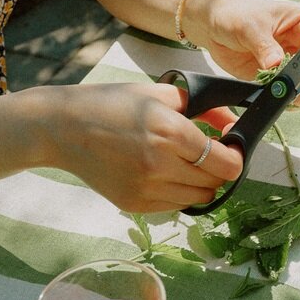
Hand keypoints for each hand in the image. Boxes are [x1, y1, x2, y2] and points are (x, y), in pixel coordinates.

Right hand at [43, 82, 243, 212]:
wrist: (64, 129)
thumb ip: (203, 106)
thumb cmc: (112, 104)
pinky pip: (175, 205)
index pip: (226, 163)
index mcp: (170, 131)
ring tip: (187, 163)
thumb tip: (231, 120)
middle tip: (211, 153)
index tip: (231, 146)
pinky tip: (166, 172)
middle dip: (220, 168)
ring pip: (199, 198)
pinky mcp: (134, 204)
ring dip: (202, 183)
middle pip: (216, 183)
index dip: (236, 156)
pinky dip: (179, 192)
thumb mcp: (160, 94)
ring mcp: (146, 188)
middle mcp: (160, 164)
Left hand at [201, 0, 299, 105]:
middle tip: (291, 86)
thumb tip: (277, 64)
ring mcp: (295, 64)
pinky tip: (274, 97)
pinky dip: (287, 101)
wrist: (214, 26)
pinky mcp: (282, 79)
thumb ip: (265, 46)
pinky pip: (294, 96)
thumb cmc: (235, 15)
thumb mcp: (249, 26)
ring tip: (281, 93)